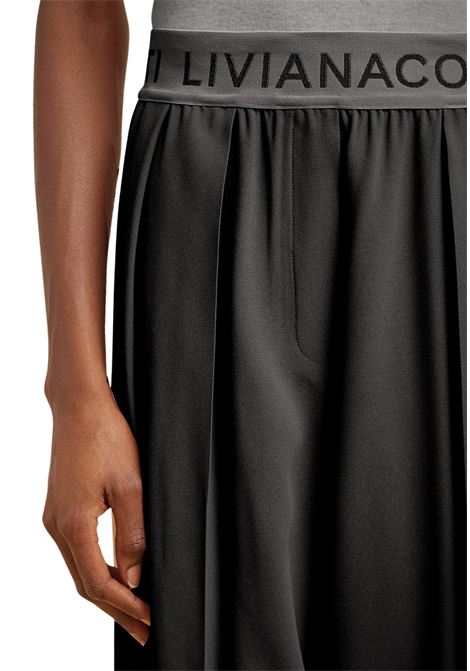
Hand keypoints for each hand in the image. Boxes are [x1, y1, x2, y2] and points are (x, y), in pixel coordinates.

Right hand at [42, 384, 149, 645]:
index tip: (149, 621)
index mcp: (74, 524)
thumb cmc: (106, 436)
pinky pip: (77, 551)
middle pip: (85, 584)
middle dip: (116, 610)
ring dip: (107, 592)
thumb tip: (134, 576)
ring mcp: (55, 518)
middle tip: (143, 631)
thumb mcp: (130, 484)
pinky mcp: (59, 508)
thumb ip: (132, 534)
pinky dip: (97, 570)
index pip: (99, 583)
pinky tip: (116, 573)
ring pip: (80, 570)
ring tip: (134, 610)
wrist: (79, 406)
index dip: (125, 606)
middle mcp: (57, 526)